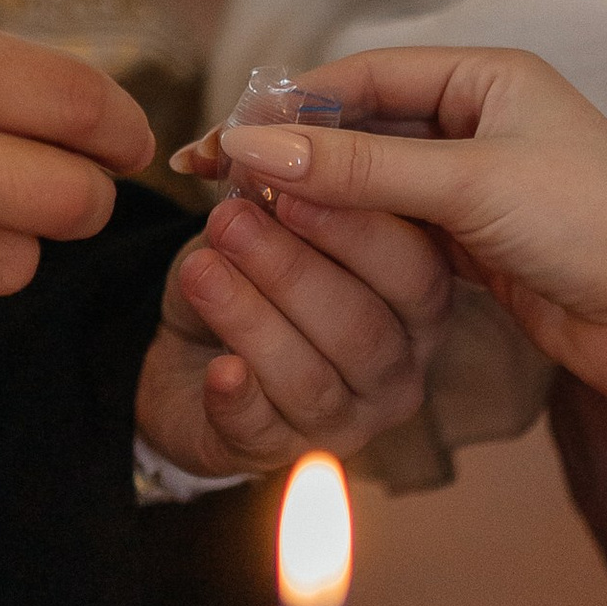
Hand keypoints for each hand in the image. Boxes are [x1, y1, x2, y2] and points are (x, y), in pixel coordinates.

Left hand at [135, 186, 451, 475]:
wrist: (190, 357)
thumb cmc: (252, 278)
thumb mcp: (268, 223)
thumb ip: (278, 194)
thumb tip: (262, 153)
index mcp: (416, 302)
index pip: (415, 270)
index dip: (358, 228)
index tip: (294, 184)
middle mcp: (398, 367)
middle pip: (364, 327)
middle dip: (293, 270)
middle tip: (232, 223)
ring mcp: (347, 420)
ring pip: (314, 379)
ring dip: (252, 319)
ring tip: (200, 270)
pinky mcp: (281, 452)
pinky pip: (263, 430)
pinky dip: (238, 396)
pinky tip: (218, 368)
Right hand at [208, 45, 606, 418]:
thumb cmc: (596, 227)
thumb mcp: (470, 186)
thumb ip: (359, 169)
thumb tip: (254, 147)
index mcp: (487, 76)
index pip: (362, 76)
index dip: (287, 108)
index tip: (222, 142)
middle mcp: (480, 118)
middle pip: (361, 127)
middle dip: (292, 154)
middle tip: (215, 185)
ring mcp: (477, 181)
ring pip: (373, 182)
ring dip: (316, 199)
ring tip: (244, 222)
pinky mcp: (476, 240)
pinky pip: (396, 226)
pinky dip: (352, 236)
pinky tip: (304, 251)